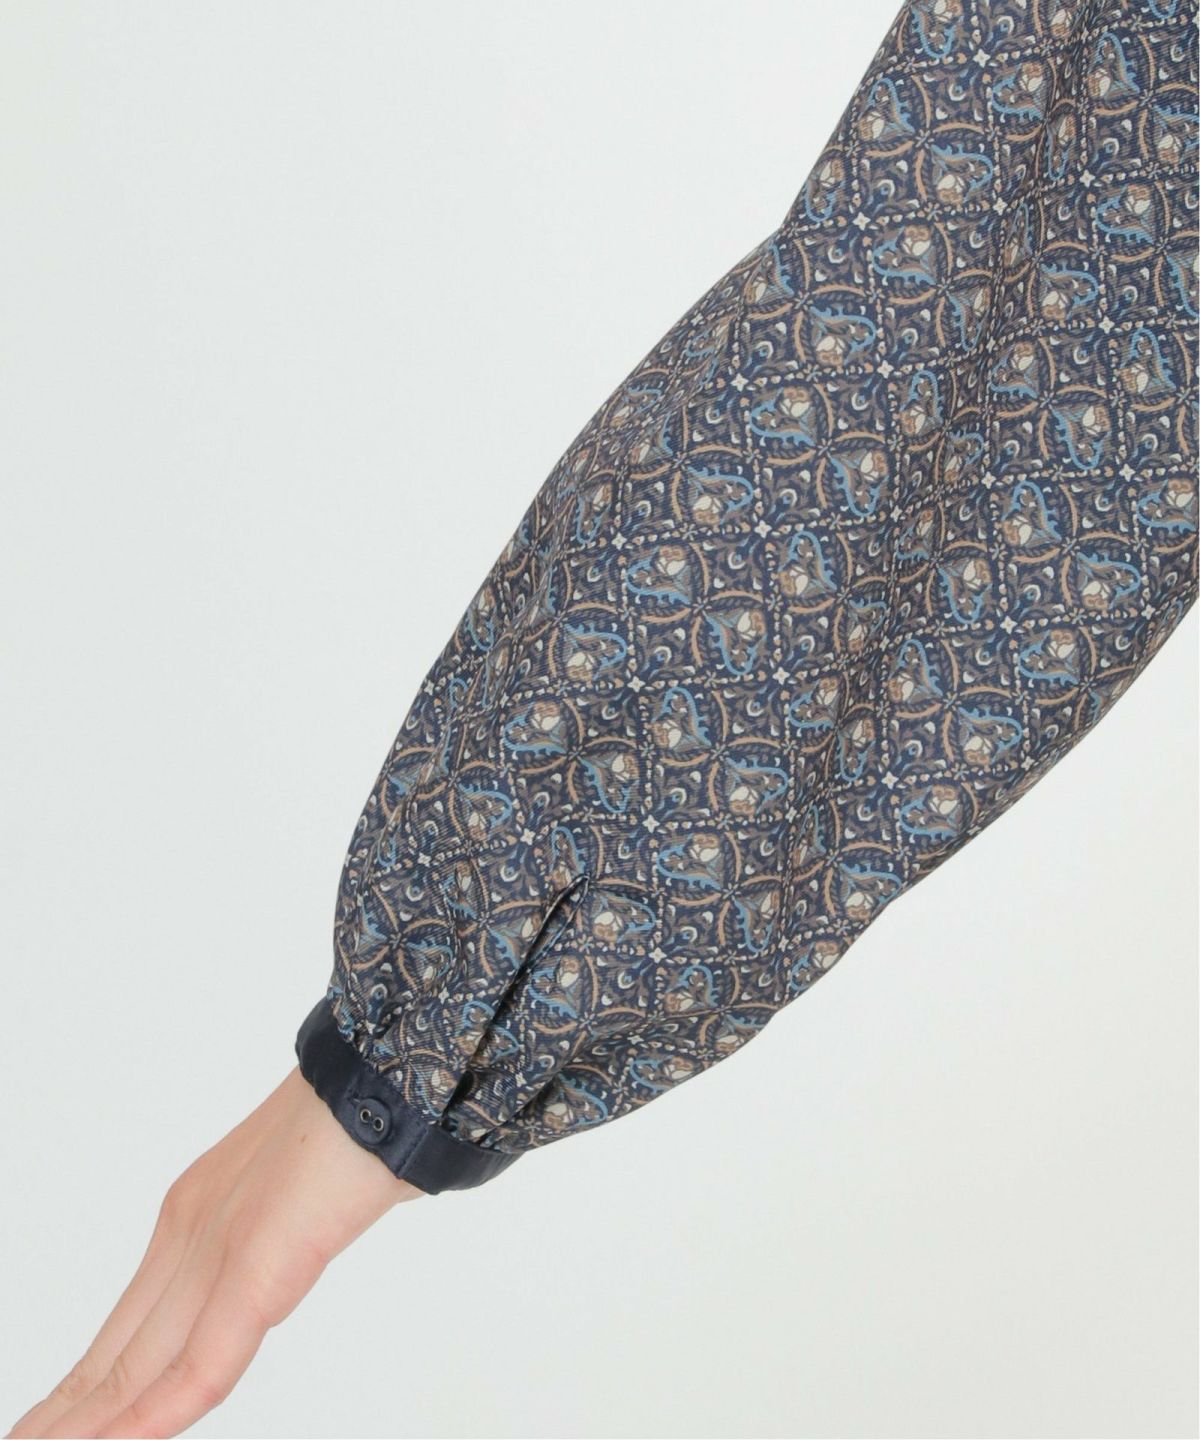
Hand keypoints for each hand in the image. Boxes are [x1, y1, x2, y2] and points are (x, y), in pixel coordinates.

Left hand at [9, 1067, 419, 1438]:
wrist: (388, 1072)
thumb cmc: (363, 1124)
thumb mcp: (307, 1193)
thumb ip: (283, 1236)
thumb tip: (295, 1255)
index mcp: (197, 1209)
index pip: (130, 1321)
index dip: (90, 1382)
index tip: (58, 1421)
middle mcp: (190, 1230)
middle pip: (118, 1349)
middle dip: (72, 1413)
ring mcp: (217, 1247)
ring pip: (139, 1364)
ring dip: (93, 1425)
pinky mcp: (257, 1265)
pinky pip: (202, 1364)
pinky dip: (158, 1415)